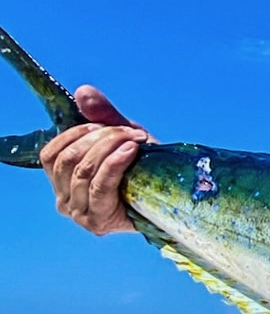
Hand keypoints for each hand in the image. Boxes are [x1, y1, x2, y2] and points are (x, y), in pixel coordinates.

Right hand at [39, 85, 149, 234]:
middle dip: (100, 138)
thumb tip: (83, 92)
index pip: (51, 153)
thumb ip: (102, 116)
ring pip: (82, 170)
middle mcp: (64, 201)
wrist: (174, 198)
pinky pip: (99, 185)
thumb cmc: (145, 169)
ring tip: (135, 140)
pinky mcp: (98, 221)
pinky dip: (114, 163)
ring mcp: (79, 213)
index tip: (106, 125)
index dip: (76, 133)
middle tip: (130, 132)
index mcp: (62, 181)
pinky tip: (130, 150)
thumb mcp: (123, 138)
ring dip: (110, 148)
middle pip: (68, 159)